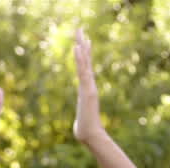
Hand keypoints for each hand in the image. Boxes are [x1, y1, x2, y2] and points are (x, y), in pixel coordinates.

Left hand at [73, 28, 106, 144]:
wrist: (91, 136)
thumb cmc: (86, 130)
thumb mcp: (82, 119)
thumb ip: (82, 117)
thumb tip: (80, 126)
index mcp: (87, 89)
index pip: (85, 68)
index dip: (85, 54)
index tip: (84, 41)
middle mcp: (89, 85)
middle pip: (86, 61)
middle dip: (83, 44)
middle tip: (81, 29)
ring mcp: (89, 86)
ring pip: (85, 63)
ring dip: (82, 47)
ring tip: (80, 33)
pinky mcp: (88, 90)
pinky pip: (83, 71)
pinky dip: (81, 59)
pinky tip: (78, 48)